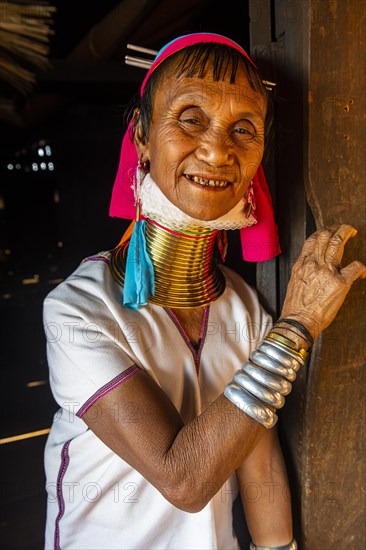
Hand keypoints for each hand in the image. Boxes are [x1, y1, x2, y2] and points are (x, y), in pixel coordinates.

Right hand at [281, 224, 365, 339]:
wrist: (298, 322)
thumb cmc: (296, 308)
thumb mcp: (295, 283)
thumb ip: (305, 271)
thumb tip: (314, 266)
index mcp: (302, 264)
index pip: (313, 240)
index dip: (323, 232)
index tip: (329, 232)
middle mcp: (314, 264)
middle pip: (326, 236)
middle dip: (337, 228)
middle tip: (344, 229)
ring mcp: (327, 272)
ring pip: (338, 242)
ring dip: (347, 233)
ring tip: (352, 232)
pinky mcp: (340, 283)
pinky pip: (356, 267)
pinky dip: (361, 267)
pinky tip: (362, 273)